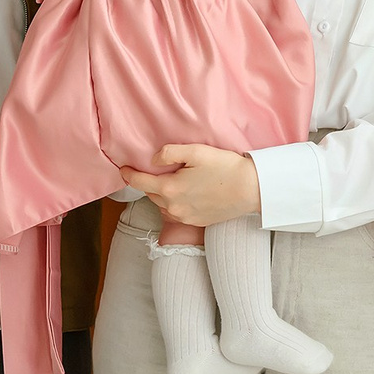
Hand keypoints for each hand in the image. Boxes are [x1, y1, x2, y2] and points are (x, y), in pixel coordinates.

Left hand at [120, 142, 260, 226]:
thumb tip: (153, 159)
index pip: (139, 182)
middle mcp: (174, 207)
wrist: (251, 189)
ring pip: (162, 204)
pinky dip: (174, 203)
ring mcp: (185, 217)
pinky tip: (185, 193)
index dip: (128, 174)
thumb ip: (170, 152)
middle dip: (147, 182)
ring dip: (161, 193)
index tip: (123, 168)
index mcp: (170, 188)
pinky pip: (176, 212)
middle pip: (151, 193)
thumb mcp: (197, 152)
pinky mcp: (196, 222)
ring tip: (170, 180)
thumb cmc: (226, 167)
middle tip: (152, 170)